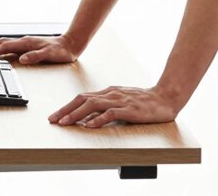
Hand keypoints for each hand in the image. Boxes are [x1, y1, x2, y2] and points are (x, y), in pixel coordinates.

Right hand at [0, 35, 78, 64]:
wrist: (71, 44)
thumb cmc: (61, 51)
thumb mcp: (50, 55)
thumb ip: (36, 56)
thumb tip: (22, 59)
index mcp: (26, 42)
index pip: (4, 47)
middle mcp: (24, 41)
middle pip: (0, 44)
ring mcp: (25, 44)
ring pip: (4, 45)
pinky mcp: (28, 47)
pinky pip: (10, 48)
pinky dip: (1, 52)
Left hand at [49, 86, 179, 128]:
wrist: (165, 98)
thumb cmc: (143, 102)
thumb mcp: (121, 103)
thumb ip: (105, 109)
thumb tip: (86, 119)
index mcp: (108, 92)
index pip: (82, 97)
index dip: (67, 106)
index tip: (55, 116)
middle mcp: (111, 94)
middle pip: (83, 99)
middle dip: (66, 110)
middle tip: (52, 120)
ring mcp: (120, 100)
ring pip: (93, 105)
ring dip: (77, 114)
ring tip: (66, 122)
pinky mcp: (129, 109)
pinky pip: (111, 113)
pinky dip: (99, 119)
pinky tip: (90, 125)